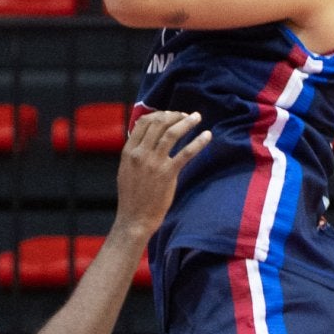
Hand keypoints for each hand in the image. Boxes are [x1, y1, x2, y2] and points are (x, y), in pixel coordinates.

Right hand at [114, 108, 208, 238]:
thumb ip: (135, 153)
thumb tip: (144, 138)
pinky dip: (198, 142)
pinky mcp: (167, 174)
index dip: (159, 115)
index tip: (170, 115)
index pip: (143, 123)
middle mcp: (140, 154)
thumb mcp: (126, 170)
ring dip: (186, 122)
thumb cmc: (131, 197)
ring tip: (197, 117)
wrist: (134, 218)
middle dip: (174, 116)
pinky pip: (186, 153)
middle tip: (186, 115)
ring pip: (171, 133)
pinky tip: (207, 136)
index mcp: (128, 151)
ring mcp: (154, 163)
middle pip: (159, 124)